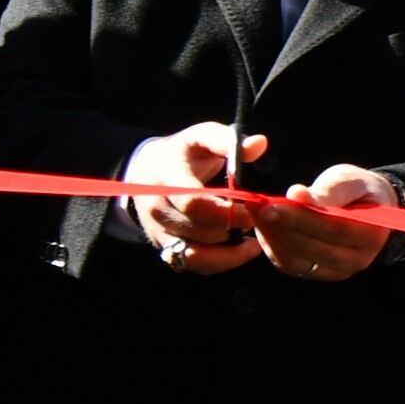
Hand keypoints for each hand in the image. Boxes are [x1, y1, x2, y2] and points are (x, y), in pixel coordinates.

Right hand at [125, 124, 265, 274]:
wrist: (145, 172)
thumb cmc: (181, 153)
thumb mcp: (201, 137)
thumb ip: (228, 140)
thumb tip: (259, 144)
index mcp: (166, 178)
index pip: (193, 202)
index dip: (226, 210)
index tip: (252, 207)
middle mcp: (158, 210)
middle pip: (199, 231)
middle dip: (232, 229)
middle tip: (255, 220)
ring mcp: (160, 233)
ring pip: (197, 256)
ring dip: (229, 252)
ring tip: (252, 242)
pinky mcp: (166, 249)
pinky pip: (195, 265)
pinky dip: (220, 262)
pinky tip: (239, 250)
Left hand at [254, 164, 402, 280]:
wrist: (367, 209)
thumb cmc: (359, 191)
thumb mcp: (350, 181)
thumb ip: (327, 190)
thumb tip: (297, 195)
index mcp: (372, 234)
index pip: (333, 229)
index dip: (299, 218)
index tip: (272, 205)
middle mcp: (358, 260)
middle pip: (312, 248)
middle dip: (280, 227)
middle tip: (256, 207)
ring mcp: (337, 271)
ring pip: (297, 260)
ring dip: (272, 237)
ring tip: (257, 213)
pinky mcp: (318, 273)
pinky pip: (289, 265)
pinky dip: (272, 246)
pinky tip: (264, 226)